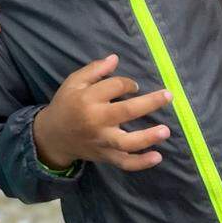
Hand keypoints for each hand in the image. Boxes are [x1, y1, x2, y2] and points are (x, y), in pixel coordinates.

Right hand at [32, 54, 171, 172]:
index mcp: (87, 99)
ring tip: (165, 131)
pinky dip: (141, 163)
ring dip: (148, 137)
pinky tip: (157, 157)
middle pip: (126, 111)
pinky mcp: (105, 156)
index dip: (128, 83)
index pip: (115, 87)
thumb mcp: (73, 82)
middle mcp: (96, 120)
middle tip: (168, 96)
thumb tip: (115, 59)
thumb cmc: (66, 104)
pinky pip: (124, 163)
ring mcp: (102, 141)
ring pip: (127, 142)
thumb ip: (94, 70)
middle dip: (150, 103)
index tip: (133, 86)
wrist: (53, 136)